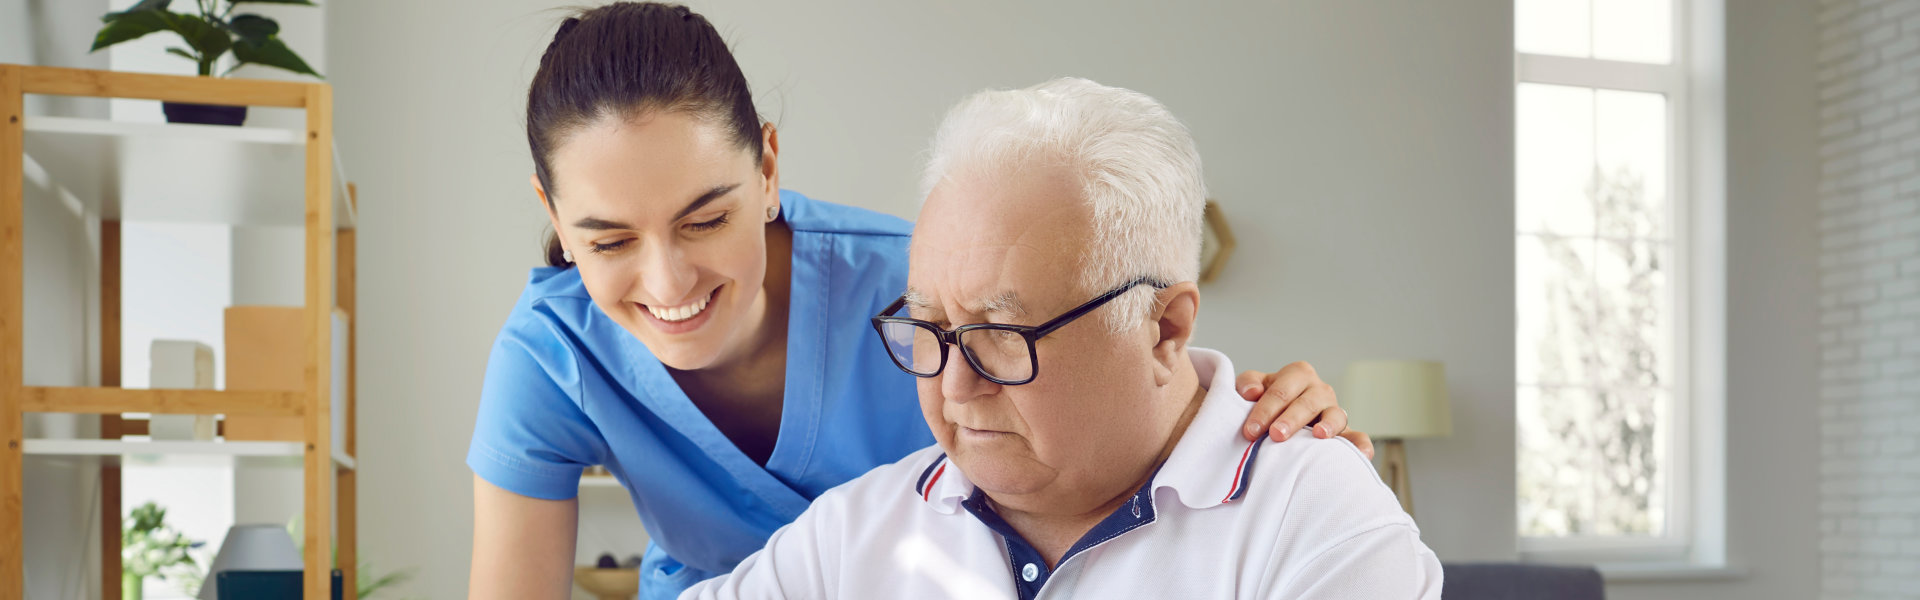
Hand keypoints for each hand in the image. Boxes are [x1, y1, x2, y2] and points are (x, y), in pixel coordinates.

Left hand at [1235, 362, 1375, 458]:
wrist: (1279, 416)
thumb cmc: (1265, 401)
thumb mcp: (1253, 387)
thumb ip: (1248, 383)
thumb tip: (1251, 393)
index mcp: (1297, 374)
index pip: (1281, 391)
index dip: (1265, 410)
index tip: (1250, 431)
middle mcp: (1319, 390)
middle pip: (1306, 403)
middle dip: (1290, 419)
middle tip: (1276, 435)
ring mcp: (1334, 410)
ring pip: (1335, 415)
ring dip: (1327, 425)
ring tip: (1319, 435)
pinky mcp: (1344, 432)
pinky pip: (1357, 437)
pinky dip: (1361, 445)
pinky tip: (1362, 456)